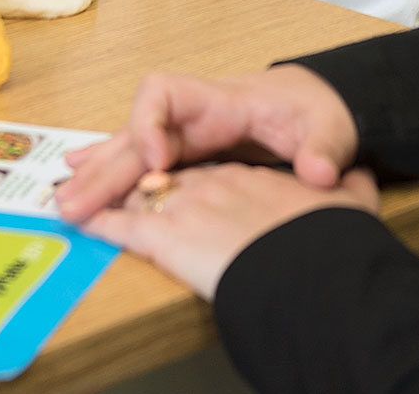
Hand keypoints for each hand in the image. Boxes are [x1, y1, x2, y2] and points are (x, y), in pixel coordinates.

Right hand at [55, 66, 357, 222]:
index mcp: (221, 99)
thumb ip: (323, 148)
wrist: (323, 105)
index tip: (156, 161)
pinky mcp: (189, 151)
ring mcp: (187, 132)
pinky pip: (141, 160)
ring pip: (131, 148)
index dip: (149, 123)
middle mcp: (193, 113)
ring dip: (99, 175)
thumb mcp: (330, 126)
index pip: (163, 92)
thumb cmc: (321, 108)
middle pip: (135, 131)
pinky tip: (82, 180)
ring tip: (64, 201)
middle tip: (73, 201)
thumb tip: (316, 172)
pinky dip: (112, 170)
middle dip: (105, 166)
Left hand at [81, 162, 379, 300]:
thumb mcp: (346, 199)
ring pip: (135, 192)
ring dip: (102, 194)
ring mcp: (187, 204)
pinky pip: (125, 224)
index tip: (161, 171)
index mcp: (245, 176)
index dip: (177, 169)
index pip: (203, 167)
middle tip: (95, 181)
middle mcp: (211, 182)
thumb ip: (341, 182)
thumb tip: (347, 175)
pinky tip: (80, 219)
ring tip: (72, 200)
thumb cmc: (329, 231)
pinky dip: (101, 221)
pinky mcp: (169, 233)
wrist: (311, 251)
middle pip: (159, 173)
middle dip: (124, 175)